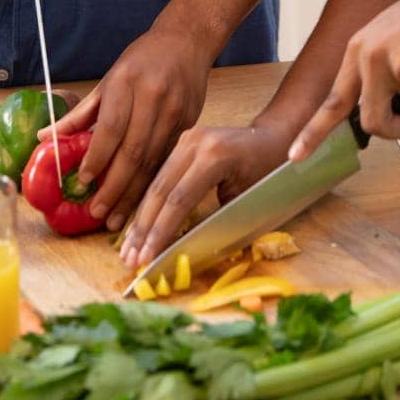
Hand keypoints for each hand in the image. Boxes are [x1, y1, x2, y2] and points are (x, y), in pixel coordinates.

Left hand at [44, 25, 209, 232]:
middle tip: (98, 211)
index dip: (97, 157)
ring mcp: (175, 111)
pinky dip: (153, 181)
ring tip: (117, 217)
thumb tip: (44, 139)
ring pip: (153, 160)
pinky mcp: (190, 122)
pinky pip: (168, 158)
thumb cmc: (142, 59)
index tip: (83, 181)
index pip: (111, 127)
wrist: (187, 40)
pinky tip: (141, 200)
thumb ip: (81, 113)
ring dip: (134, 192)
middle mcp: (153, 96)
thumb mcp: (109, 78)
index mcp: (127, 82)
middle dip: (114, 186)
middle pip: (133, 150)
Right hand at [118, 119, 290, 270]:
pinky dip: (149, 205)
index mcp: (214, 155)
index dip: (160, 233)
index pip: (179, 200)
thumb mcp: (245, 201)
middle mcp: (195, 142)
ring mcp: (186, 138)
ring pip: (155, 184)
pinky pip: (161, 176)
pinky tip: (137, 227)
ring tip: (127, 250)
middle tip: (129, 260)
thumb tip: (181, 252)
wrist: (273, 139)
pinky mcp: (181, 142)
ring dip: (141, 220)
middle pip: (161, 191)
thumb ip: (215, 222)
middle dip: (144, 230)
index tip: (146, 260)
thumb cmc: (269, 174)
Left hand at [288, 0, 399, 160]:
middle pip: (373, 124)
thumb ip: (378, 73)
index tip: (295, 156)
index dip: (314, 131)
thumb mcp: (393, 36)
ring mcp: (395, 68)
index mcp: (359, 49)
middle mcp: (371, 59)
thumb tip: (377, 116)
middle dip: (397, 130)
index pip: (333, 99)